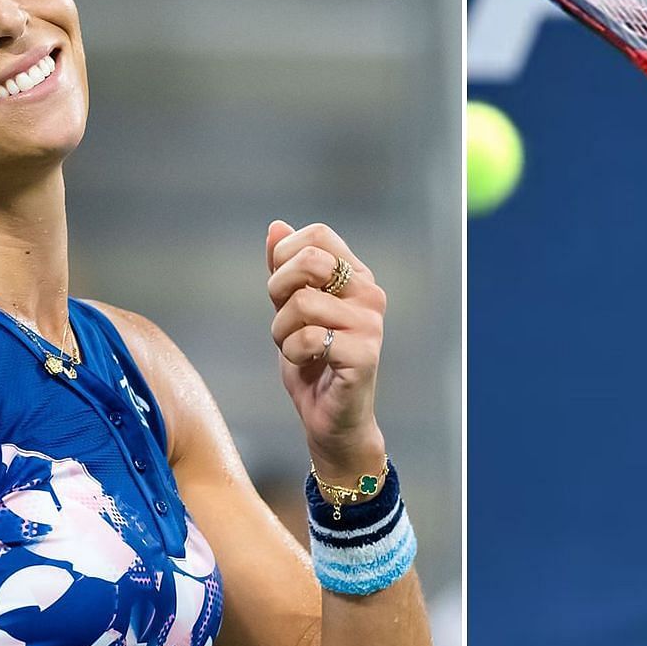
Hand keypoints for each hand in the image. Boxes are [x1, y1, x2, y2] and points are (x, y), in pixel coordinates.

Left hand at [265, 220, 386, 475]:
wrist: (331, 418)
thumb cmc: (313, 362)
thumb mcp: (290, 309)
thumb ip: (284, 269)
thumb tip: (276, 227)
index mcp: (356, 275)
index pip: (318, 235)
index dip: (285, 257)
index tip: (283, 290)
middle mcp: (370, 293)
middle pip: (311, 260)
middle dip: (279, 289)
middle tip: (285, 318)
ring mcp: (370, 324)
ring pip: (302, 302)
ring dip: (282, 330)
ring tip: (296, 347)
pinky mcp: (364, 354)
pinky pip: (308, 337)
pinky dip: (292, 353)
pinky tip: (306, 364)